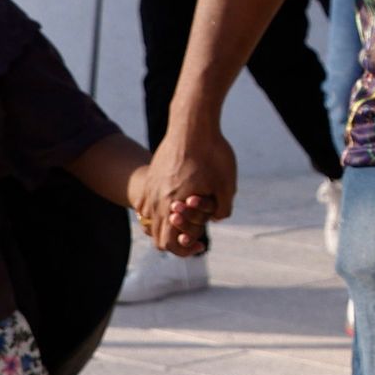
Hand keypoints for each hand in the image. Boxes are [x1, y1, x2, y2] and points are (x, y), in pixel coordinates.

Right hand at [133, 122, 234, 256]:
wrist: (192, 124)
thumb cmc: (212, 153)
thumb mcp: (226, 184)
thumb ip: (222, 209)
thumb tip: (216, 220)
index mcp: (172, 205)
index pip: (168, 243)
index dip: (184, 251)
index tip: (200, 245)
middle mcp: (155, 199)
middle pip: (157, 236)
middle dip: (176, 240)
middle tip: (196, 235)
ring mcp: (150, 187)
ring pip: (150, 220)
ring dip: (167, 225)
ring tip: (188, 218)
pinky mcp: (151, 177)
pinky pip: (147, 204)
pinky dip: (159, 211)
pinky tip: (177, 204)